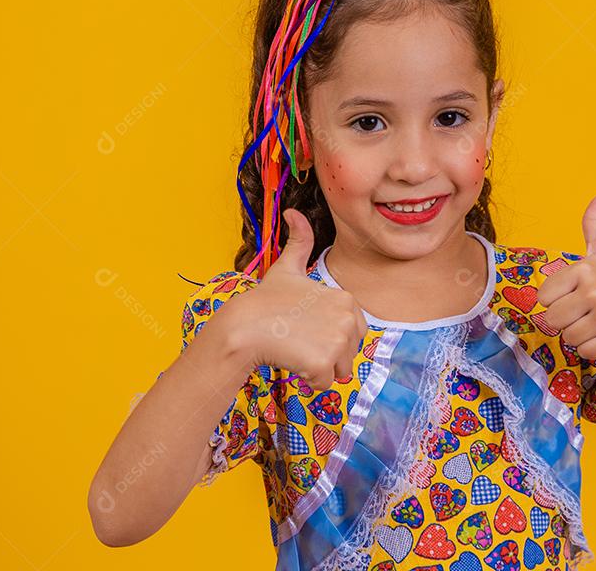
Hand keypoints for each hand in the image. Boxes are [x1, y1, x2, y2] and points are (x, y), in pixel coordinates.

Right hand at [224, 208, 367, 390]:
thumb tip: (293, 210)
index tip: (305, 327)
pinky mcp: (324, 362)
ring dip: (317, 368)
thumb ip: (299, 241)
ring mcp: (338, 341)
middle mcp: (348, 318)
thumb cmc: (265, 301)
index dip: (328, 336)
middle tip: (298, 340)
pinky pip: (323, 383)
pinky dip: (308, 381)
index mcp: (347, 300)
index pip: (353, 333)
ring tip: (295, 350)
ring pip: (337, 370)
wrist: (243, 326)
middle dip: (325, 354)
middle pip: (347, 353)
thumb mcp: (287, 268)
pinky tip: (292, 363)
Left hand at [537, 193, 595, 357]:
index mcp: (584, 268)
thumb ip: (594, 223)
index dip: (557, 301)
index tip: (577, 295)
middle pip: (552, 320)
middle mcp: (594, 289)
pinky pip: (583, 352)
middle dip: (567, 321)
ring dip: (580, 335)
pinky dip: (592, 349)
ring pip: (567, 337)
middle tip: (588, 312)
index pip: (543, 299)